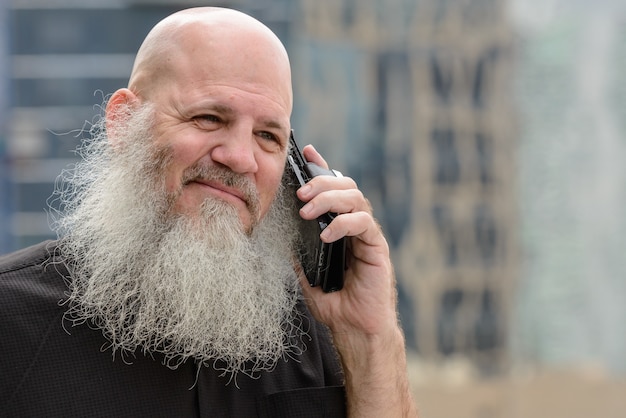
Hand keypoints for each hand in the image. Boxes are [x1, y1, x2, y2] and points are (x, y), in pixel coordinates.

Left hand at [296, 144, 397, 338]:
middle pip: (346, 185)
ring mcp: (368, 235)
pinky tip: (326, 235)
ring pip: (356, 198)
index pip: (333, 189)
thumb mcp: (306, 273)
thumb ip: (299, 251)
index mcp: (339, 227)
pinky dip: (343, 223)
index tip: (305, 152)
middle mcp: (355, 226)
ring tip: (307, 210)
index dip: (321, 167)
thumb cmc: (334, 304)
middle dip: (322, 182)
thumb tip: (282, 232)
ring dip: (329, 198)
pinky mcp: (377, 248)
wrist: (354, 330)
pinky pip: (363, 224)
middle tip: (300, 193)